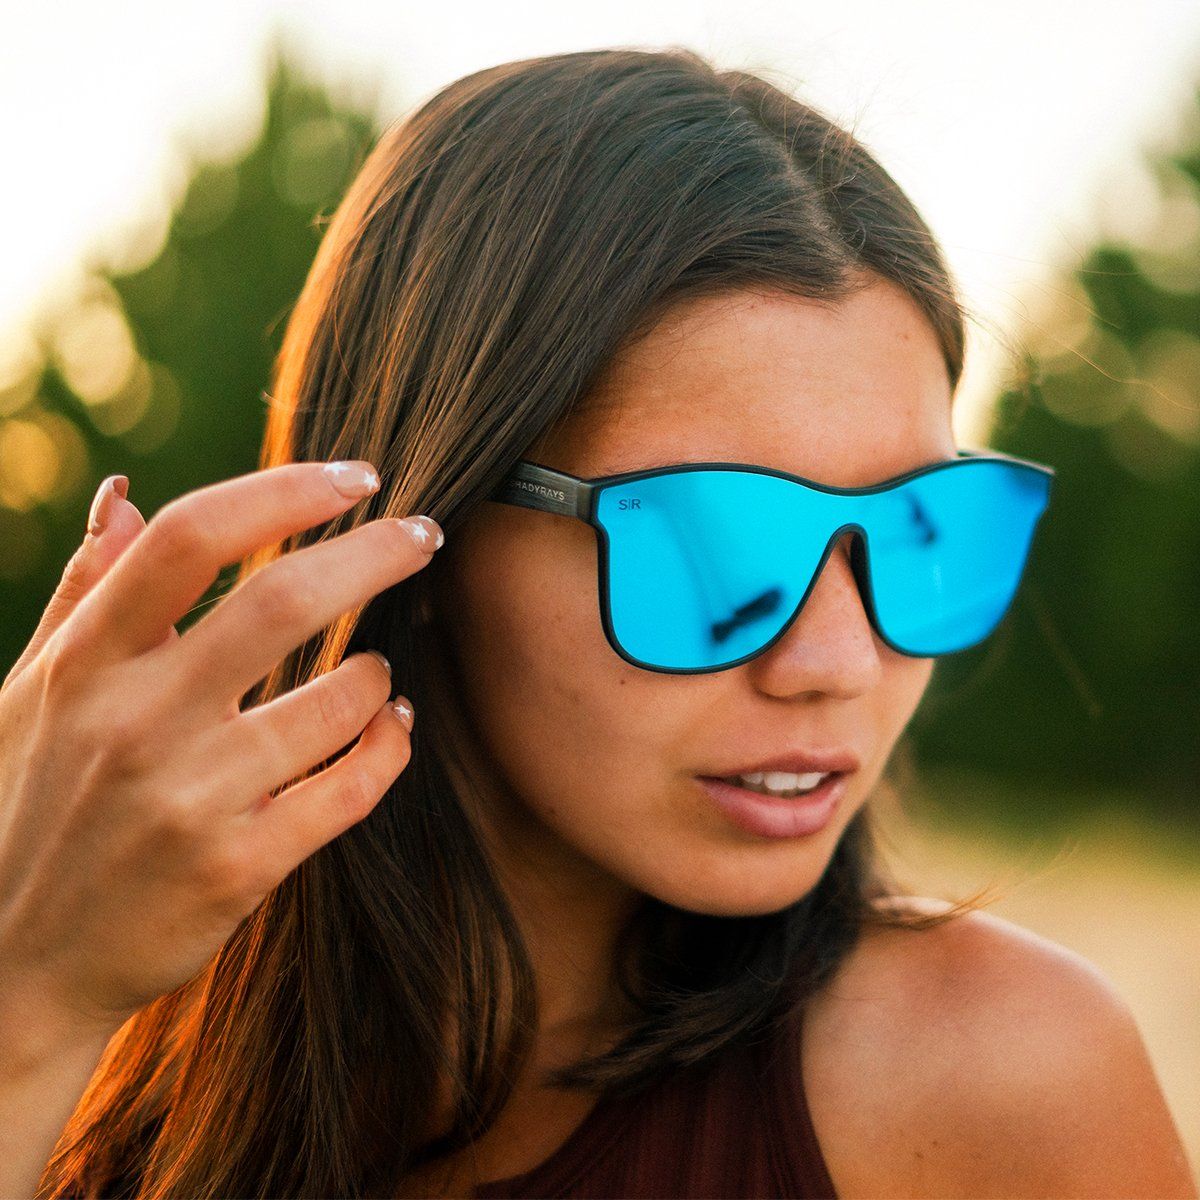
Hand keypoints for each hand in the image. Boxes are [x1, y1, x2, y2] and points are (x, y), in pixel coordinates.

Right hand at [0, 461, 440, 1038]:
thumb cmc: (26, 810)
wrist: (14, 970)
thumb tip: (124, 496)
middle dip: (375, 555)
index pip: (190, 538)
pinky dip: (390, 747)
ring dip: (379, 671)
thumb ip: (84, 594)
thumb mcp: (29, 695)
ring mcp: (190, 801)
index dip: (284, 490)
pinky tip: (395, 727)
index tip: (356, 478)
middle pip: (284, 602)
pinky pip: (351, 790)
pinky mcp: (237, 870)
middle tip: (424, 535)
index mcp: (85, 664)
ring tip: (380, 668)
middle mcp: (136, 723)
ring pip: (338, 701)